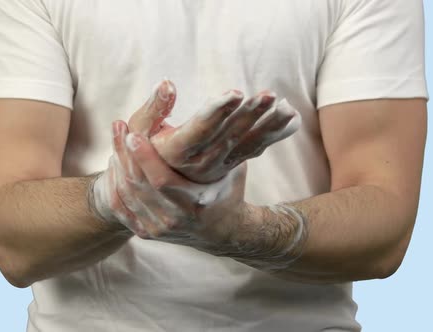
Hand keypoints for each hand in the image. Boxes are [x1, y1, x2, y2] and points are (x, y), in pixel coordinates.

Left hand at [109, 120, 248, 248]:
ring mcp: (159, 229)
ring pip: (127, 194)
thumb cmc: (228, 191)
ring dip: (117, 164)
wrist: (224, 231)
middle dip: (125, 153)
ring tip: (117, 138)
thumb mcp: (231, 170)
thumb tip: (209, 114)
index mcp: (195, 204)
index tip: (133, 134)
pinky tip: (114, 162)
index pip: (162, 181)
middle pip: (139, 185)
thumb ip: (219, 148)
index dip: (145, 157)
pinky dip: (114, 184)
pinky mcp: (148, 233)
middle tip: (119, 127)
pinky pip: (121, 208)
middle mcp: (174, 219)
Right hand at [128, 80, 301, 182]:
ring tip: (288, 107)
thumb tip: (168, 83)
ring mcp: (219, 165)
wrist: (160, 193)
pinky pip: (255, 149)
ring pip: (248, 144)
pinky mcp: (231, 164)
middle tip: (269, 95)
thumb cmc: (145, 154)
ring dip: (269, 126)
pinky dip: (274, 134)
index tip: (235, 94)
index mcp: (177, 153)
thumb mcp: (139, 133)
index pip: (199, 131)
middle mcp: (201, 163)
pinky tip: (293, 119)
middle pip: (230, 137)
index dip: (217, 113)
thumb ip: (152, 110)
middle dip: (251, 115)